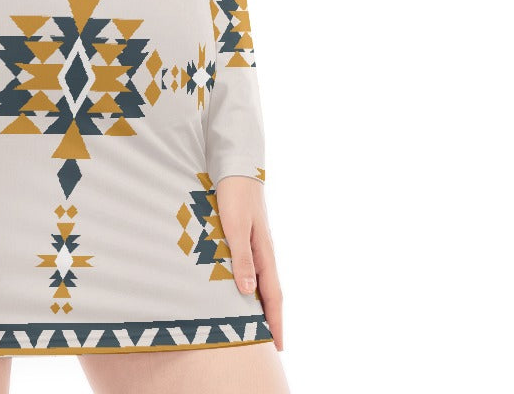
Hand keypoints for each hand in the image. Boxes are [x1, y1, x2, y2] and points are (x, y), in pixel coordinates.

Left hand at [215, 175, 283, 349]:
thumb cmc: (234, 196)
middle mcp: (264, 252)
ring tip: (261, 324)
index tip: (278, 347)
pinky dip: (254, 286)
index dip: (276, 322)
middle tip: (272, 344)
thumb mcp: (234, 227)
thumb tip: (248, 292)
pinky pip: (255, 268)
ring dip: (264, 304)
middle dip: (273, 318)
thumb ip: (242, 258)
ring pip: (263, 281)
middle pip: (271, 292)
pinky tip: (246, 289)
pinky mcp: (249, 236)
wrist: (237, 167)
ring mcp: (258, 244)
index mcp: (264, 253)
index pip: (273, 296)